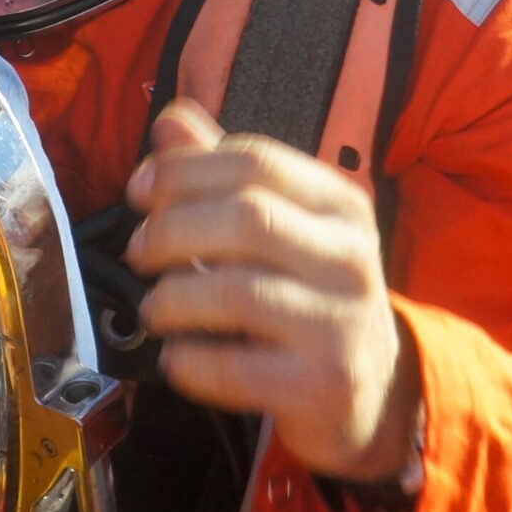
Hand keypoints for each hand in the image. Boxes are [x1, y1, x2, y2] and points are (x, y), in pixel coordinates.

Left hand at [124, 100, 418, 483]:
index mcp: (340, 204)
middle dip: (173, 229)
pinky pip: (238, 367)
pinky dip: (190, 360)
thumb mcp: (281, 226)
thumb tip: (168, 122)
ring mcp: (343, 323)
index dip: (184, 169)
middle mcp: (350, 256)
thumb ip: (224, 174)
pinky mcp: (325, 385)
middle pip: (248, 217)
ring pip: (239, 292)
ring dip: (174, 297)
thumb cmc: (309, 294)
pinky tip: (176, 356)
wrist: (373, 389)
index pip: (256, 162)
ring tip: (153, 308)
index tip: (138, 190)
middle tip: (139, 252)